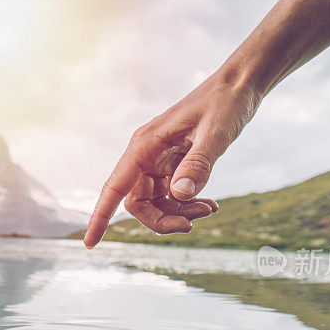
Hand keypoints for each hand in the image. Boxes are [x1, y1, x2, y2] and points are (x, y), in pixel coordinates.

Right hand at [83, 72, 260, 248]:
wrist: (239, 85)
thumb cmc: (225, 102)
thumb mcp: (216, 133)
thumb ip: (198, 165)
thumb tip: (179, 196)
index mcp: (145, 145)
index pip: (114, 188)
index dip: (100, 217)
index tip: (90, 244)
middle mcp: (146, 154)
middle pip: (138, 203)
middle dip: (162, 219)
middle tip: (193, 224)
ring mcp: (159, 160)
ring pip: (156, 203)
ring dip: (179, 213)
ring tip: (210, 209)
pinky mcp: (175, 164)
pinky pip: (172, 195)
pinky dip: (188, 205)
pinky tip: (210, 204)